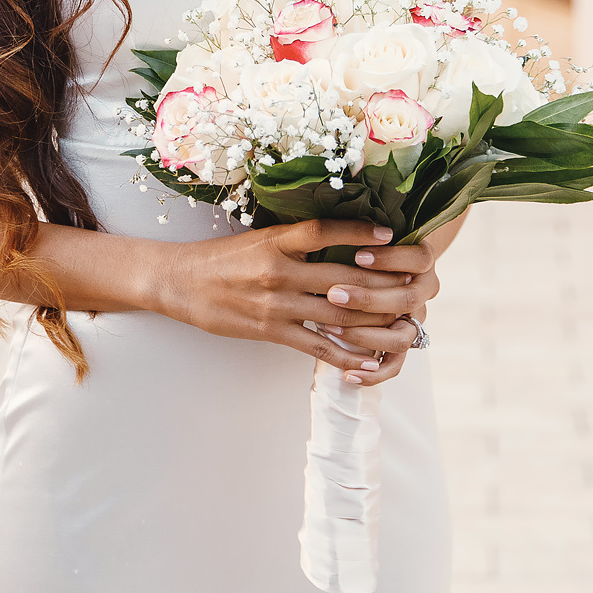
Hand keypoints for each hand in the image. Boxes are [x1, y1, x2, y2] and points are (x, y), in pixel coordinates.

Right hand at [150, 220, 411, 374]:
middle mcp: (279, 270)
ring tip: (404, 326)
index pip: (323, 231)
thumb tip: (335, 236)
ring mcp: (276, 303)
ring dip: (374, 322)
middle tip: (412, 285)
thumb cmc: (220, 258)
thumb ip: (293, 239)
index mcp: (275, 240)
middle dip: (382, 284)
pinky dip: (345, 356)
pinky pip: (315, 346)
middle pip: (342, 277)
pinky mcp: (271, 331)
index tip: (390, 235)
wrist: (179, 282)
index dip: (358, 233)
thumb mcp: (257, 237)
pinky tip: (368, 361)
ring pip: (336, 314)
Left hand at [316, 235, 441, 387]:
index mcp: (423, 259)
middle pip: (406, 299)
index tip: (357, 255)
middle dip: (367, 297)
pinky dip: (373, 372)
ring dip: (365, 334)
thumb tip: (326, 220)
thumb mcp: (370, 231)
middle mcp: (423, 290)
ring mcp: (415, 319)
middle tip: (332, 293)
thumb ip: (359, 230)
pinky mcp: (402, 343)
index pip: (416, 258)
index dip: (389, 258)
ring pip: (401, 336)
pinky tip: (348, 374)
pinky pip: (394, 364)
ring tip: (329, 328)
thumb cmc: (370, 242)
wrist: (388, 264)